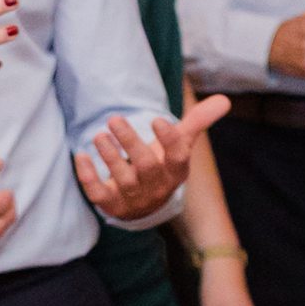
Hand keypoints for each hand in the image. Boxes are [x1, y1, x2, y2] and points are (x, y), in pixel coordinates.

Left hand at [74, 93, 226, 225]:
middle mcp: (157, 185)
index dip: (169, 140)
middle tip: (114, 118)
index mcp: (175, 170)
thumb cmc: (162, 166)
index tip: (157, 120)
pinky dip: (88, 177)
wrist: (145, 205)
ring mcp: (134, 197)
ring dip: (109, 157)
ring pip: (123, 179)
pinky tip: (80, 156)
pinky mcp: (112, 204)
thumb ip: (197, 122)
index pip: (177, 156)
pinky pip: (99, 194)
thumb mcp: (180, 146)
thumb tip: (224, 100)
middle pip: (146, 166)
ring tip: (99, 135)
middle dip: (130, 142)